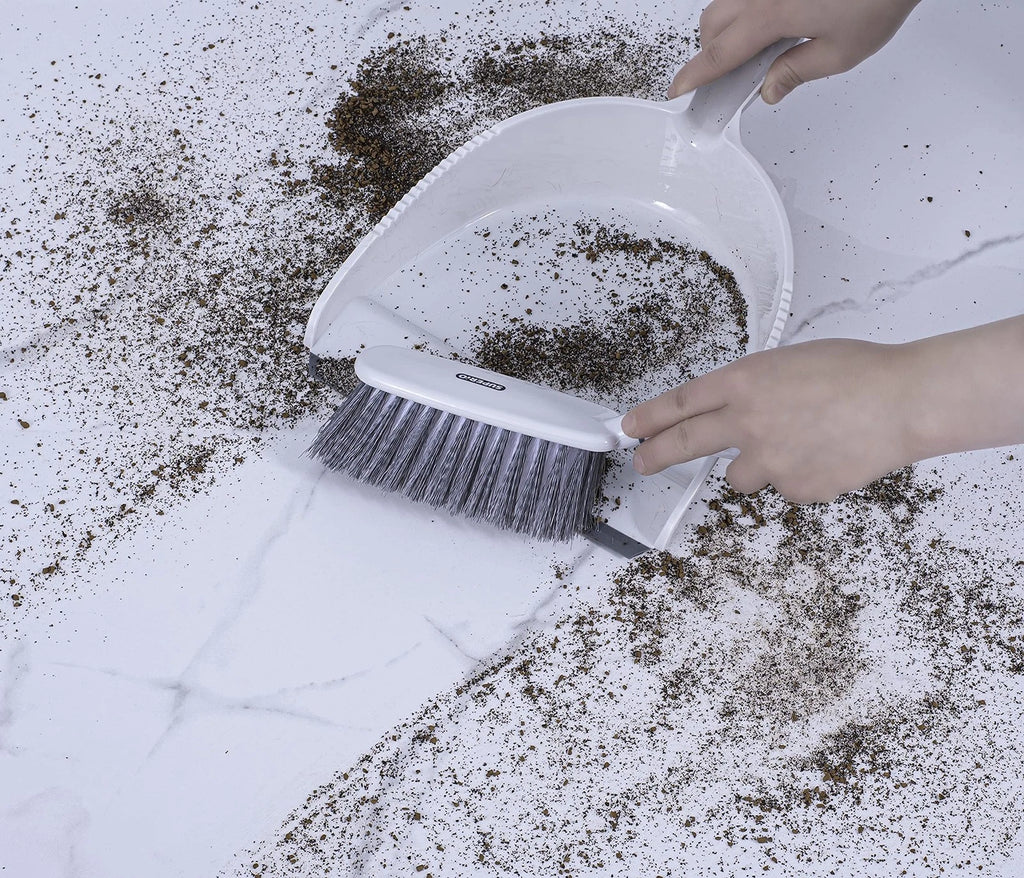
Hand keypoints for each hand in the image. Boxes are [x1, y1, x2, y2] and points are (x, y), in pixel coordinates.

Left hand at [621, 317, 1023, 503]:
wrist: (904, 402)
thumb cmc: (859, 372)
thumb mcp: (792, 362)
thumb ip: (755, 387)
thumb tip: (738, 408)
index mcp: (745, 381)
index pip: (680, 402)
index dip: (650, 417)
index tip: (630, 427)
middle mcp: (747, 421)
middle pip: (684, 444)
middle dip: (656, 455)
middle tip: (641, 462)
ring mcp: (769, 460)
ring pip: (740, 475)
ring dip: (758, 464)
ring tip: (801, 442)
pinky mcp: (794, 488)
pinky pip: (785, 487)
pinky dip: (800, 476)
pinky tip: (827, 455)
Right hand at [670, 0, 921, 103]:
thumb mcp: (843, 52)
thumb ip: (798, 71)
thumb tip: (770, 88)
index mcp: (771, 15)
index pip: (719, 55)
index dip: (694, 77)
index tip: (677, 92)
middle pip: (712, 23)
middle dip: (713, 51)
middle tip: (736, 73)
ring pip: (727, 1)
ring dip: (731, 26)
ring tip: (766, 42)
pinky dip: (750, 7)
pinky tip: (782, 14)